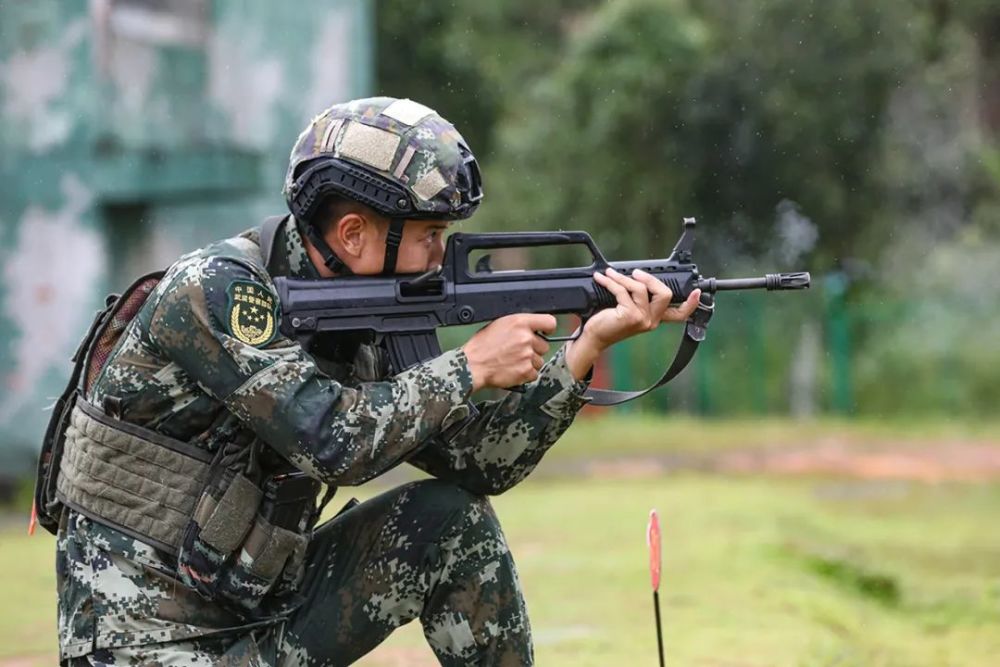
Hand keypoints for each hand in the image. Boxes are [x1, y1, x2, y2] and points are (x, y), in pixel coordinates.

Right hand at [463, 314, 556, 390]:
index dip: (548, 328)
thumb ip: (518, 325)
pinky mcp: (526, 371)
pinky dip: (526, 374)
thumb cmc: (481, 346)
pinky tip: (513, 369)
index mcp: (519, 322)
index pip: (549, 322)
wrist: (473, 365)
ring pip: (539, 360)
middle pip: (544, 345)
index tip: (545, 332)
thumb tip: (531, 328)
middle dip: (534, 349)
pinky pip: (534, 373)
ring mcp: (527, 355)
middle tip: (518, 351)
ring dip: (530, 362)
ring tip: (514, 361)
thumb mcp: (498, 325)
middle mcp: (526, 338)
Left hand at [565, 268, 700, 379]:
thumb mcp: (628, 309)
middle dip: (651, 278)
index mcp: (655, 319)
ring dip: (623, 278)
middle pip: (664, 294)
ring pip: (641, 289)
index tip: (697, 292)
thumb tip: (638, 275)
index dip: (691, 304)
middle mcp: (652, 321)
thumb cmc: (608, 322)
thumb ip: (638, 297)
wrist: (593, 338)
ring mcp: (642, 320)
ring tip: (610, 274)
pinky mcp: (630, 317)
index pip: (679, 314)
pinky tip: (602, 278)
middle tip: (636, 273)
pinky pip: (623, 291)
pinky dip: (610, 282)